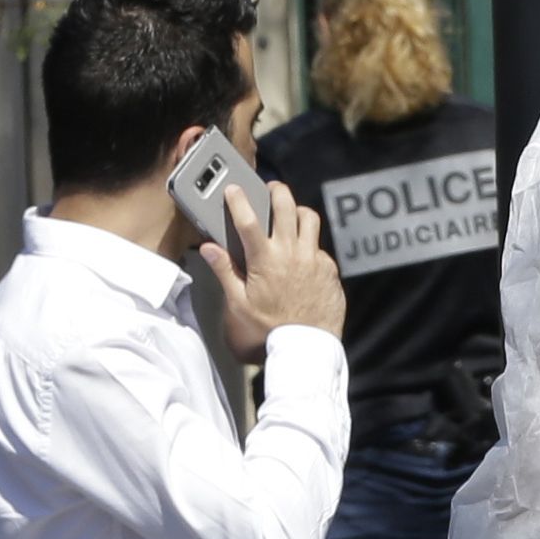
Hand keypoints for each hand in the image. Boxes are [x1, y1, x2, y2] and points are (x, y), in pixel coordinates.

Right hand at [204, 179, 345, 359]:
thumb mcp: (238, 304)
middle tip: (270, 190)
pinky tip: (302, 255)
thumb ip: (225, 271)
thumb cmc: (268, 331)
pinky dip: (310, 244)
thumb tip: (209, 248)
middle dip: (276, 191)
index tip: (234, 189)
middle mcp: (292, 253)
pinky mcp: (329, 270)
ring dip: (298, 211)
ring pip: (309, 219)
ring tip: (290, 214)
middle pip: (286, 206)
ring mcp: (314, 259)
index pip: (248, 220)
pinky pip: (320, 247)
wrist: (305, 349)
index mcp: (265, 260)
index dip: (239, 200)